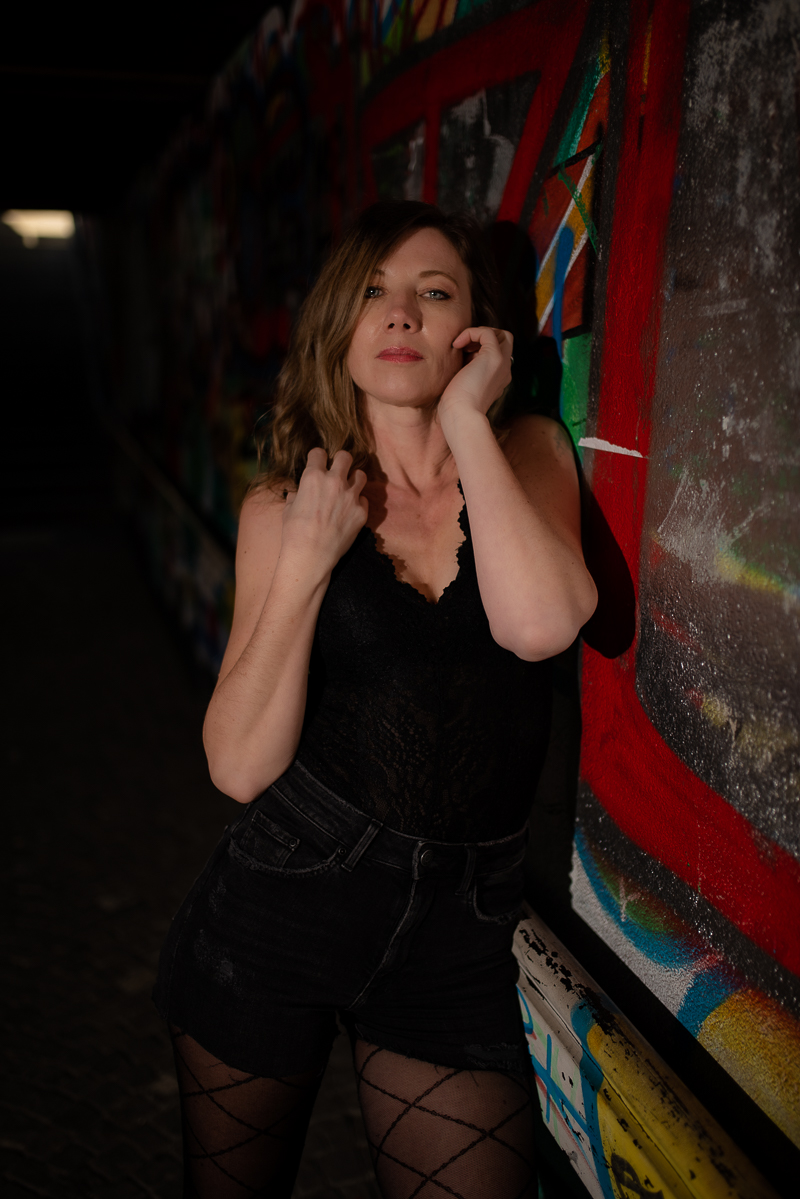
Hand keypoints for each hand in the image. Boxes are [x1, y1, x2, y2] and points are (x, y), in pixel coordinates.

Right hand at [281, 449, 367, 577]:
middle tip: (338, 471)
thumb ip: (297, 495)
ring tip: (348, 490)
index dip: (317, 458)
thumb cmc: (294, 532)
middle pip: (345, 456)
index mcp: (313, 476)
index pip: (319, 453)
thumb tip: (298, 493)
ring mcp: (351, 496)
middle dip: (341, 462)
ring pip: (360, 475)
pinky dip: (357, 503)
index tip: (318, 465)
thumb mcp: (288, 508)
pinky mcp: (361, 512)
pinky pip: (364, 499)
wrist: (311, 555)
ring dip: (354, 480)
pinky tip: (350, 512)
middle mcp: (335, 481)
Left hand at [437, 326, 512, 428]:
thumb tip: (456, 358)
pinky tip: (457, 345)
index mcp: (498, 379)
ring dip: (480, 333)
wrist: (461, 416)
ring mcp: (502, 364)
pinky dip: (471, 332)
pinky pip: (487, 332)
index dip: (480, 348)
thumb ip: (465, 373)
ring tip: (461, 346)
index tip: (462, 356)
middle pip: (505, 341)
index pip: (497, 353)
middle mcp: (505, 371)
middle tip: (465, 347)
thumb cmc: (456, 408)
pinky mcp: (494, 357)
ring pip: (501, 334)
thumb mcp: (462, 387)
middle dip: (485, 337)